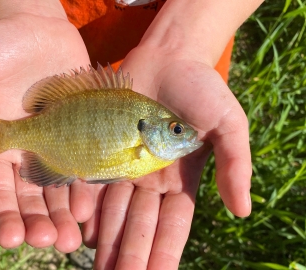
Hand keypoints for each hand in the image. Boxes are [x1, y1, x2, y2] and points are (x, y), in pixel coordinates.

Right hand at [0, 2, 93, 251]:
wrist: (36, 28)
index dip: (3, 216)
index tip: (11, 237)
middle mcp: (27, 154)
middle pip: (32, 200)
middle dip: (39, 224)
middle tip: (50, 241)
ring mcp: (57, 146)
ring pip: (60, 191)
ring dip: (64, 215)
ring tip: (71, 237)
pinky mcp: (82, 133)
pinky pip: (86, 165)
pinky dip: (87, 186)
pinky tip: (89, 204)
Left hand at [83, 46, 251, 268]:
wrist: (167, 57)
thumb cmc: (202, 89)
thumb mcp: (228, 125)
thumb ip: (235, 166)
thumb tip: (242, 211)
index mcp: (181, 180)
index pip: (173, 225)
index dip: (165, 252)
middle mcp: (151, 180)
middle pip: (140, 225)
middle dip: (132, 254)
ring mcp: (126, 166)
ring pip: (115, 212)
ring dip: (108, 241)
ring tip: (100, 268)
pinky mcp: (103, 149)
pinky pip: (96, 185)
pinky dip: (91, 209)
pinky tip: (82, 231)